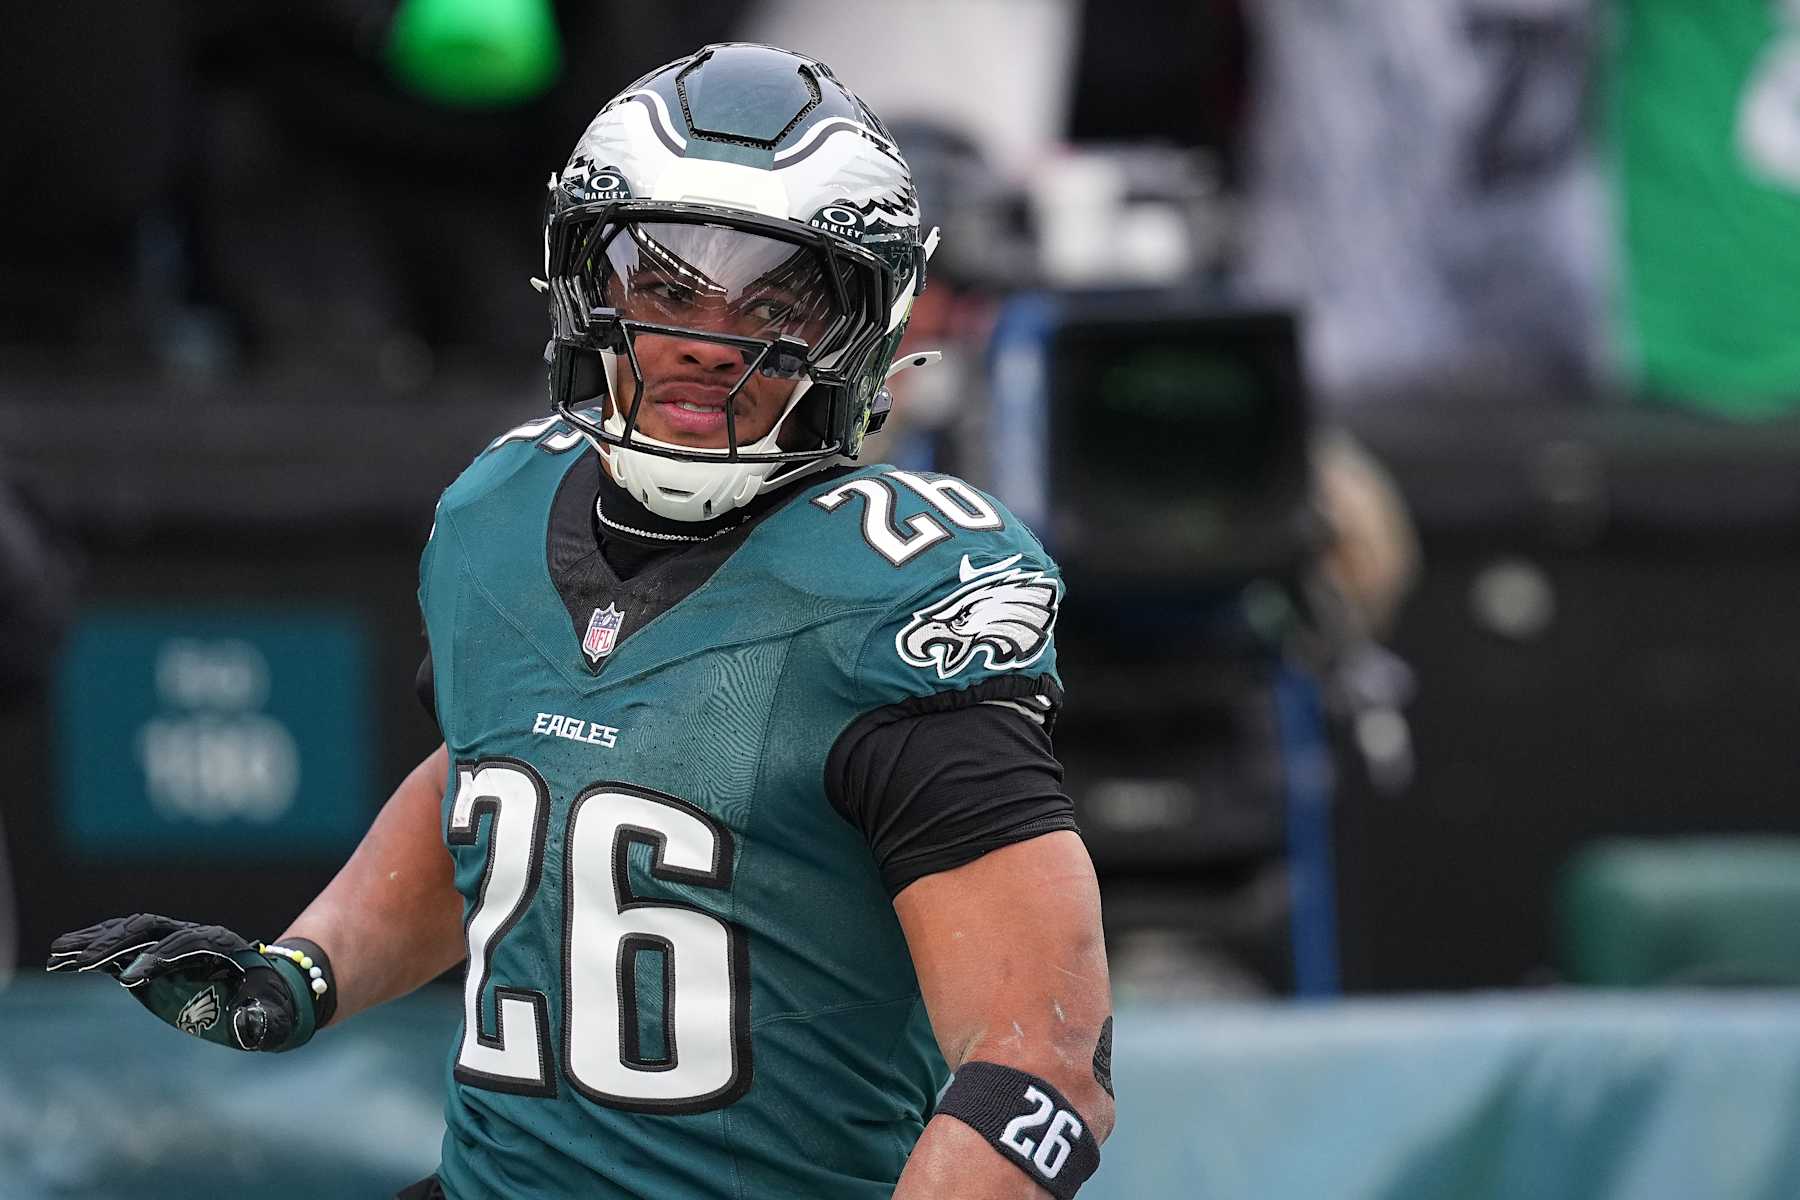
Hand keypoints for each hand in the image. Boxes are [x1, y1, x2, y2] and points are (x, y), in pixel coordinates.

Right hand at [47, 914, 309, 1051]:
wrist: (264, 990)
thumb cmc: (270, 1006)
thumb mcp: (273, 1016)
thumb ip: (263, 1021)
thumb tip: (249, 1024)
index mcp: (226, 947)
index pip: (193, 942)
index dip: (164, 956)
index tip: (132, 978)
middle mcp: (197, 936)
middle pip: (156, 928)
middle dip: (120, 943)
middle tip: (84, 964)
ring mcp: (174, 941)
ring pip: (133, 930)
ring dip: (96, 940)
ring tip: (59, 954)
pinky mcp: (155, 954)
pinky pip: (121, 944)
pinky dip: (92, 948)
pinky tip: (61, 958)